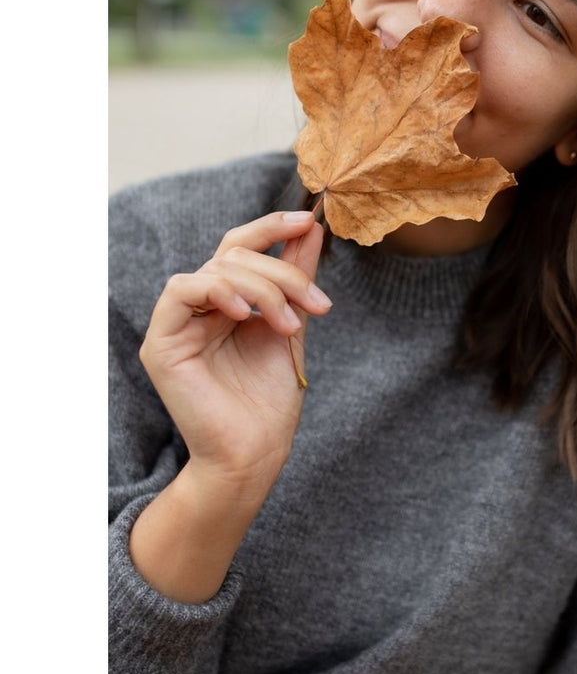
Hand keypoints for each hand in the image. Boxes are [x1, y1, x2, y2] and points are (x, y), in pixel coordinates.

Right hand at [138, 210, 329, 497]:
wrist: (255, 453)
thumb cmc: (270, 401)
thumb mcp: (292, 326)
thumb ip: (296, 277)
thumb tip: (312, 228)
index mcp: (226, 303)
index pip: (241, 247)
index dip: (272, 227)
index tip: (310, 220)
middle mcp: (199, 308)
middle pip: (236, 255)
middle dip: (284, 273)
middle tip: (318, 304)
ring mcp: (177, 324)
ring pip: (218, 269)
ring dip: (264, 289)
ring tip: (291, 326)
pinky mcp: (161, 343)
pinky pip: (182, 291)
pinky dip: (219, 291)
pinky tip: (245, 314)